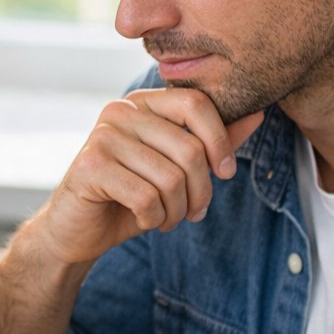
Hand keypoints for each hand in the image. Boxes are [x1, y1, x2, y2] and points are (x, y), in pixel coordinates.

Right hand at [32, 88, 263, 265]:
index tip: (225, 173)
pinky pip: (145, 197)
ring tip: (168, 219)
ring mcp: (102, 137)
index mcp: (143, 102)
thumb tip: (258, 113)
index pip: (197, 104)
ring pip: (170, 178)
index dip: (220, 142)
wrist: (75, 230)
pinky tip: (145, 221)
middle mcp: (119, 111)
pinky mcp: (89, 167)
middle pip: (189, 148)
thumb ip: (213, 141)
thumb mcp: (177, 168)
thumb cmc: (129, 197)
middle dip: (201, 191)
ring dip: (177, 211)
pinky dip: (154, 219)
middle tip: (194, 212)